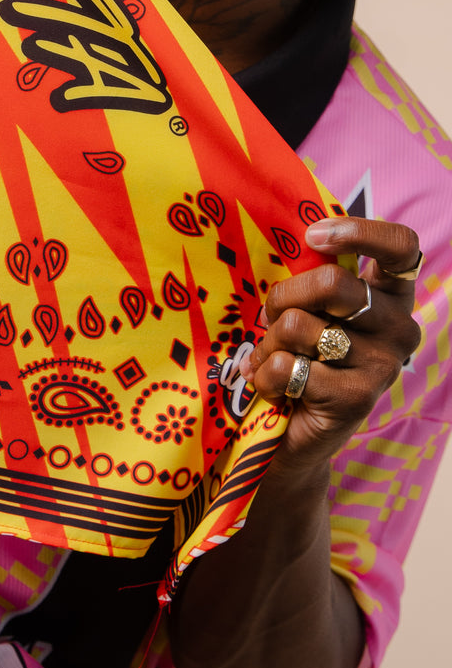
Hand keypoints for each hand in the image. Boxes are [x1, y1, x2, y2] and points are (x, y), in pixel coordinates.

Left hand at [239, 215, 421, 474]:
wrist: (294, 435)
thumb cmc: (300, 356)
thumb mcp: (310, 310)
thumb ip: (313, 278)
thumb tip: (300, 236)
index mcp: (390, 297)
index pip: (402, 247)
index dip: (360, 232)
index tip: (314, 237)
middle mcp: (399, 328)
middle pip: (331, 283)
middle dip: (283, 297)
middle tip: (271, 320)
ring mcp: (383, 365)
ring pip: (299, 324)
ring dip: (270, 343)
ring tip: (273, 361)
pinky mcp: (357, 398)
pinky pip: (289, 365)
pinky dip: (265, 375)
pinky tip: (274, 388)